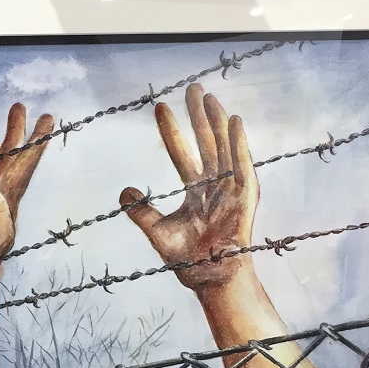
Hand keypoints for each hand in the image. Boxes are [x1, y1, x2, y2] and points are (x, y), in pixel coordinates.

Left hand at [120, 83, 257, 290]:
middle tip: (191, 88)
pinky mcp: (244, 197)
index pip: (181, 153)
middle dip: (198, 116)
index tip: (159, 108)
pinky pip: (243, 165)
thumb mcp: (157, 232)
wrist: (209, 279)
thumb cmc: (187, 260)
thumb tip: (123, 191)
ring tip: (208, 97)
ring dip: (217, 121)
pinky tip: (234, 122)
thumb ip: (141, 211)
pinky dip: (239, 144)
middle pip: (205, 142)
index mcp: (195, 190)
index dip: (171, 131)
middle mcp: (214, 185)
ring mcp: (230, 189)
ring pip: (223, 147)